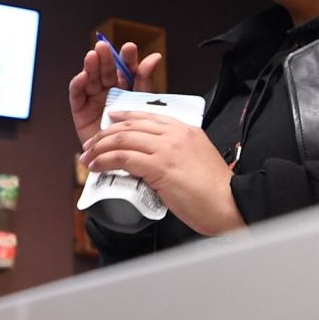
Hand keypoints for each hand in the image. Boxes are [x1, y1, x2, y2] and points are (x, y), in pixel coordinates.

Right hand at [67, 39, 163, 145]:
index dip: (127, 58)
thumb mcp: (143, 105)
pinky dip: (78, 84)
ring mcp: (94, 100)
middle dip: (105, 58)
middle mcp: (109, 91)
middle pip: (106, 70)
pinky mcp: (80, 111)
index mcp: (127, 88)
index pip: (127, 69)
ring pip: (91, 78)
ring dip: (90, 66)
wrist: (124, 166)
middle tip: (104, 47)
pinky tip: (82, 76)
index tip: (130, 48)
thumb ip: (145, 81)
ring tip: (92, 56)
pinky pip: (77, 95)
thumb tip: (154, 57)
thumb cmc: (135, 136)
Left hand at [81, 110, 247, 235]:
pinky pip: (124, 158)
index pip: (148, 116)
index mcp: (186, 130)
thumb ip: (177, 154)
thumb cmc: (217, 191)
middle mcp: (175, 134)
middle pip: (131, 126)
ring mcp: (167, 148)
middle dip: (105, 134)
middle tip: (91, 145)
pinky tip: (96, 167)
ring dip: (100, 148)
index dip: (124, 118)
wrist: (230, 203)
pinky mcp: (160, 166)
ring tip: (88, 158)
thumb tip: (154, 164)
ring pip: (123, 139)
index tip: (109, 121)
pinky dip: (105, 161)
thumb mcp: (197, 160)